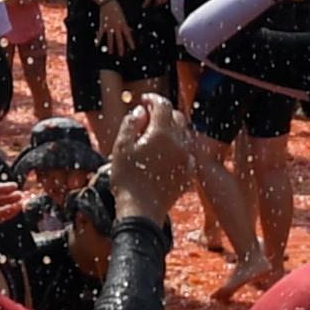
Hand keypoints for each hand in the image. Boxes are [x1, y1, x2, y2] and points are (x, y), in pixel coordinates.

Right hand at [104, 93, 190, 228]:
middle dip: (164, 112)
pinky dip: (177, 146)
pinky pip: (187, 151)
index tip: (143, 100)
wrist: (141, 210)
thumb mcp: (120, 148)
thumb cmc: (127, 179)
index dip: (152, 99)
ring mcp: (187, 159)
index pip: (162, 105)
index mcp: (162, 134)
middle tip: (148, 116)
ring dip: (172, 129)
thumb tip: (140, 112)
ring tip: (156, 134)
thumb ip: (131, 124)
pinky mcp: (189, 173)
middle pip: (177, 117)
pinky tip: (165, 152)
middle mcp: (180, 143)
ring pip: (184, 134)